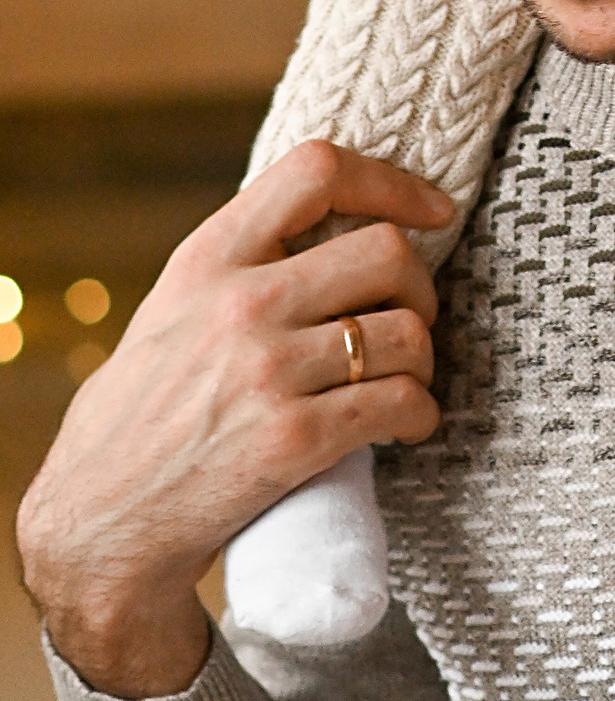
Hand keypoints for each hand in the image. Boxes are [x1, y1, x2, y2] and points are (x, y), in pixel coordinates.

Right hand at [14, 144, 452, 699]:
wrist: (95, 529)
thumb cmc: (137, 422)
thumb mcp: (168, 315)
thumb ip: (235, 271)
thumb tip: (323, 234)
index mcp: (206, 261)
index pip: (315, 172)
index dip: (392, 182)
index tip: (433, 210)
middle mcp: (239, 303)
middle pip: (388, 251)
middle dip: (419, 288)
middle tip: (409, 322)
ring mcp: (268, 370)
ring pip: (408, 332)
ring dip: (423, 362)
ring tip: (403, 383)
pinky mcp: (293, 438)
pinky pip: (402, 402)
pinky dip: (420, 416)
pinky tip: (405, 427)